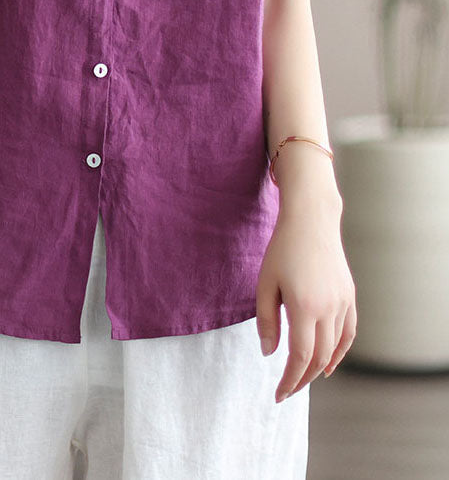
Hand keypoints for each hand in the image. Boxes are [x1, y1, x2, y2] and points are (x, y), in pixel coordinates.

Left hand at [255, 191, 356, 402]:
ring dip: (319, 368)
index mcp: (305, 307)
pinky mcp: (349, 296)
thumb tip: (269, 354)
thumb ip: (266, 321)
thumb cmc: (282, 249)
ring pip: (334, 348)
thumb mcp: (265, 283)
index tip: (278, 394)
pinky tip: (329, 363)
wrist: (311, 220)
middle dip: (302, 379)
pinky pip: (348, 332)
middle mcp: (328, 308)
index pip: (300, 357)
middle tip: (287, 390)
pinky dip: (340, 351)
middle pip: (319, 357)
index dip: (290, 380)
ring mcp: (342, 302)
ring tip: (303, 379)